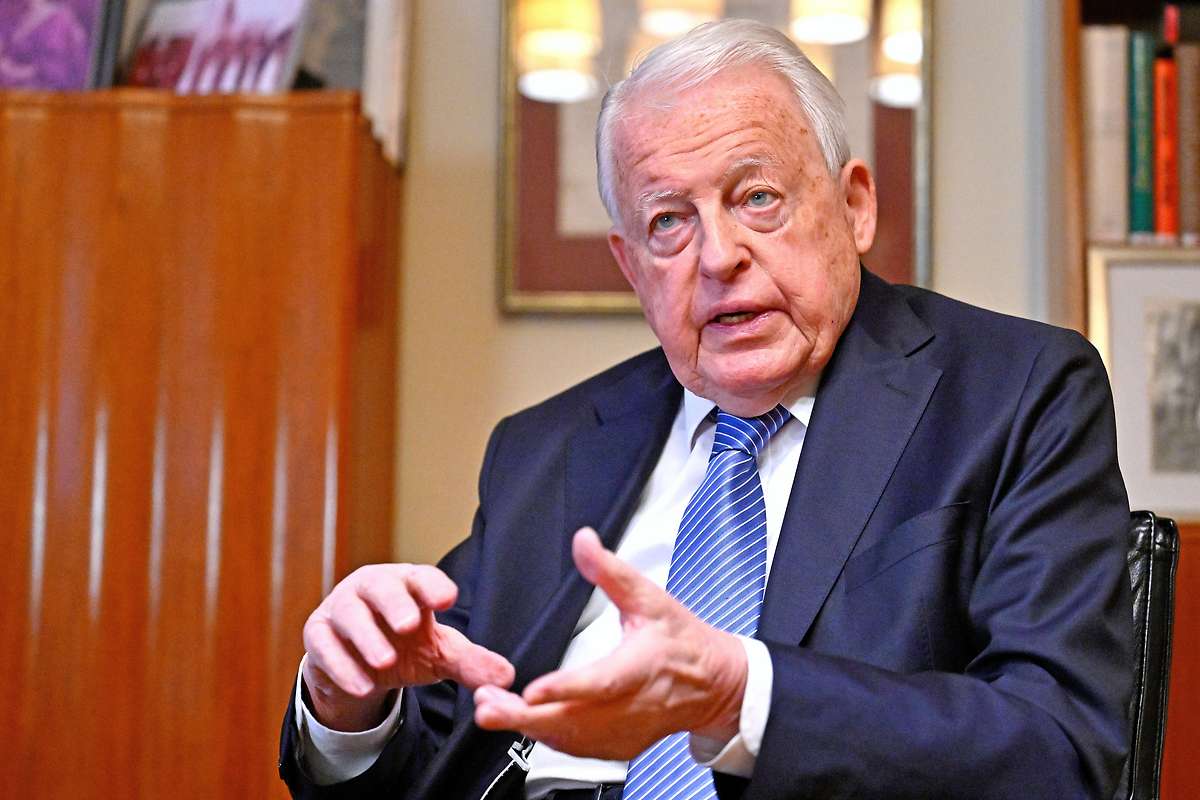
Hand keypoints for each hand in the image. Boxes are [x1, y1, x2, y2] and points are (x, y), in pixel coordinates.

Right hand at [302, 563, 514, 731]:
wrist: (359, 667)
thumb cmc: (405, 646)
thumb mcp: (439, 654)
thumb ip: (471, 662)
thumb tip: (508, 676)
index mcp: (408, 585)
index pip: (421, 578)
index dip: (433, 585)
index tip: (447, 599)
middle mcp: (373, 588)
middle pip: (381, 586)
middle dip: (394, 603)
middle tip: (409, 623)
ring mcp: (341, 608)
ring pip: (349, 614)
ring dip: (367, 637)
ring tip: (385, 660)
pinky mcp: (318, 634)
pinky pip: (324, 646)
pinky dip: (342, 666)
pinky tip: (362, 685)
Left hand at [472, 528, 747, 758]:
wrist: (715, 684)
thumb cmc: (683, 641)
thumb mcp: (650, 597)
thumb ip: (610, 571)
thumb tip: (583, 540)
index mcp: (642, 667)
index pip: (601, 683)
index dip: (565, 690)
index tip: (532, 691)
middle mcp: (633, 706)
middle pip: (575, 720)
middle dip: (526, 717)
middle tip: (487, 705)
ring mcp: (626, 731)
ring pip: (571, 740)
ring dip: (530, 728)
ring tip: (492, 709)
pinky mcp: (620, 746)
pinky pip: (577, 749)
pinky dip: (548, 738)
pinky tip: (524, 723)